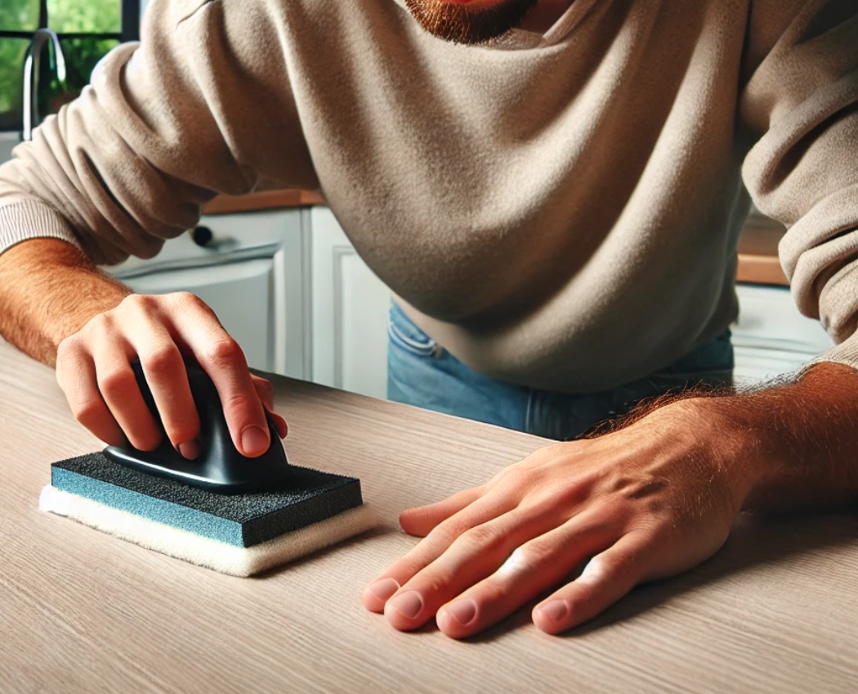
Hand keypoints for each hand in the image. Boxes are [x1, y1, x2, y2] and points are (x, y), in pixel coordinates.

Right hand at [54, 291, 287, 459]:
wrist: (101, 320)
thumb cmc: (165, 345)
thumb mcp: (204, 353)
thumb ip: (243, 389)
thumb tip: (273, 430)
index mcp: (190, 311)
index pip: (222, 353)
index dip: (239, 403)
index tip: (252, 444)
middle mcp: (146, 311)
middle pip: (164, 364)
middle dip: (182, 416)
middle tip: (192, 448)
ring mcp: (105, 328)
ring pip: (119, 384)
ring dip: (142, 427)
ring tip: (155, 444)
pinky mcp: (71, 350)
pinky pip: (85, 401)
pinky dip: (107, 431)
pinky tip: (123, 437)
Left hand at [362, 399, 751, 635]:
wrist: (689, 445)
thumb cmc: (602, 467)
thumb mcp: (530, 476)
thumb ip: (469, 502)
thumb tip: (409, 520)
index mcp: (521, 486)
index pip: (457, 529)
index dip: (415, 563)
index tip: (377, 596)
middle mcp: (552, 498)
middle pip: (487, 543)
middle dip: (439, 580)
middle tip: (399, 616)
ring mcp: (598, 516)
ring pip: (538, 557)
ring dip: (495, 592)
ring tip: (456, 623)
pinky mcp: (644, 538)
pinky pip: (608, 569)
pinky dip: (580, 596)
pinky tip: (552, 621)